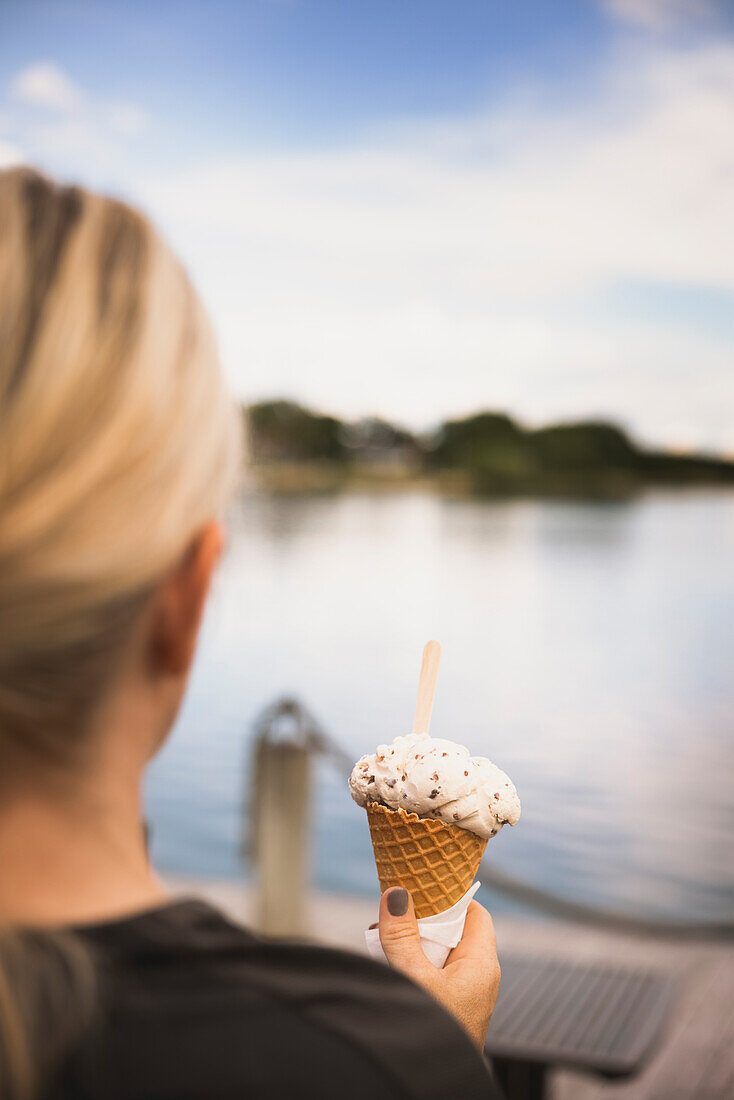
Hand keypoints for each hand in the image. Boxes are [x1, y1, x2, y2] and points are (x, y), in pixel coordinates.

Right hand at [377, 887, 499, 1050]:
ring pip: (443, 955)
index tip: (421, 888)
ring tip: (385, 942)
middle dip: (424, 922)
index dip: (450, 897)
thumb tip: (396, 892)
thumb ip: (401, 934)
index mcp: (482, 964)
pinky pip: (438, 976)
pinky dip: (417, 967)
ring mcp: (468, 996)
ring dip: (415, 946)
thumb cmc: (430, 1032)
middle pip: (456, 932)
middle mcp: (481, 978)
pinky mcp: (454, 1011)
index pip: (475, 913)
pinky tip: (393, 970)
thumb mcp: (411, 976)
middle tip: (393, 917)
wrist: (434, 1083)